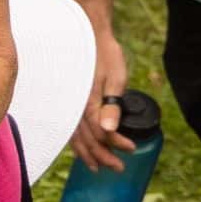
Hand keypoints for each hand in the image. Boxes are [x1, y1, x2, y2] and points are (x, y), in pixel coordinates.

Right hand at [71, 23, 131, 169]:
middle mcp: (74, 107)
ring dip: (87, 154)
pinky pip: (69, 129)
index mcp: (87, 102)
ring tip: (97, 168)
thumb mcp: (115, 77)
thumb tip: (109, 131)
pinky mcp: (69, 102)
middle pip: (87, 140)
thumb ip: (112, 105)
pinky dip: (76, 143)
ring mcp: (69, 105)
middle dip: (103, 156)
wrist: (88, 34)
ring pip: (75, 138)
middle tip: (118, 168)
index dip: (116, 144)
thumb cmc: (105, 53)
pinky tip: (81, 150)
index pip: (101, 133)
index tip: (131, 148)